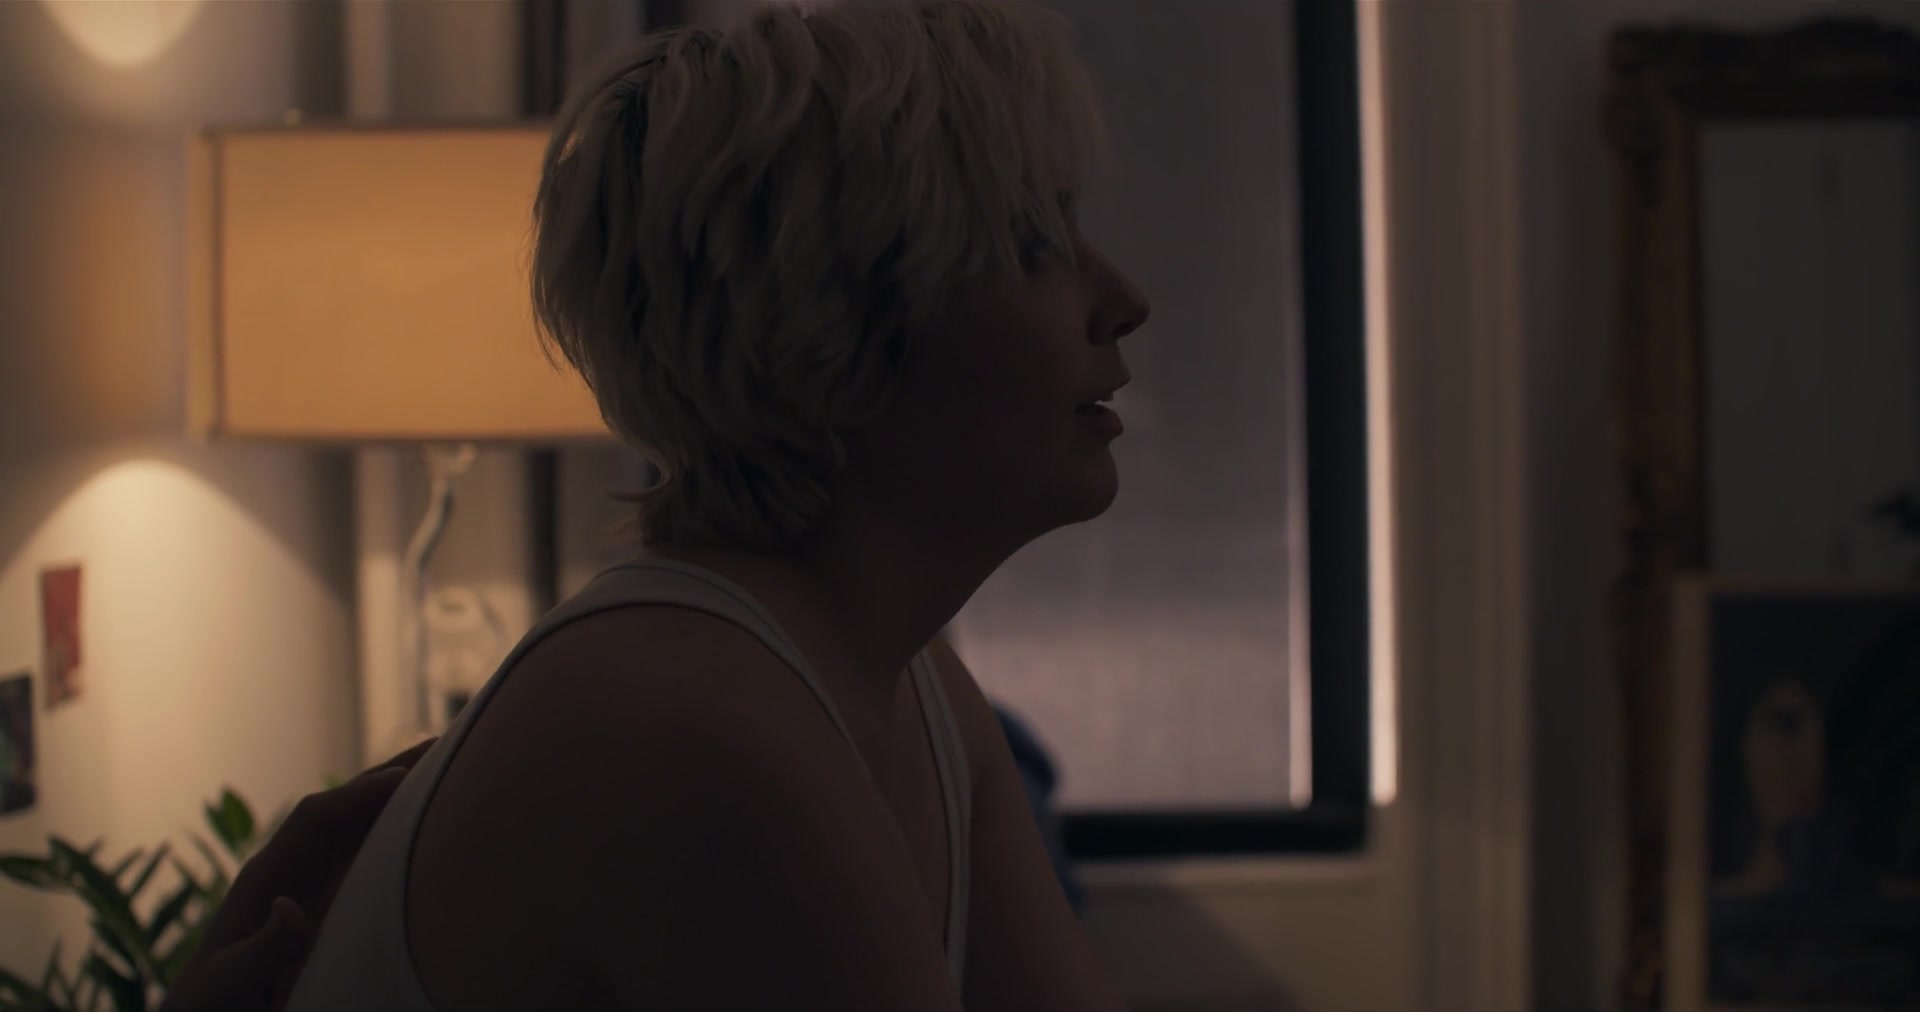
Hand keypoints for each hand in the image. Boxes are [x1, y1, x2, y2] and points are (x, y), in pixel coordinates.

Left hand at [158, 738, 437, 1011]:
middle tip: (444, 743)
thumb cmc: (212, 1005)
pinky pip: (365, 850)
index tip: (402, 777)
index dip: (358, 794)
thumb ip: (260, 949)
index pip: (315, 818)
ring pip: (359, 822)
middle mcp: (289, 864)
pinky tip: (430, 819)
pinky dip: (397, 826)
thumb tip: (291, 909)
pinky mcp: (325, 895)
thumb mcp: (228, 982)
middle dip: (389, 773)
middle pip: (343, 805)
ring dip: (399, 793)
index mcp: (265, 875)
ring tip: (449, 765)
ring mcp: (309, 876)